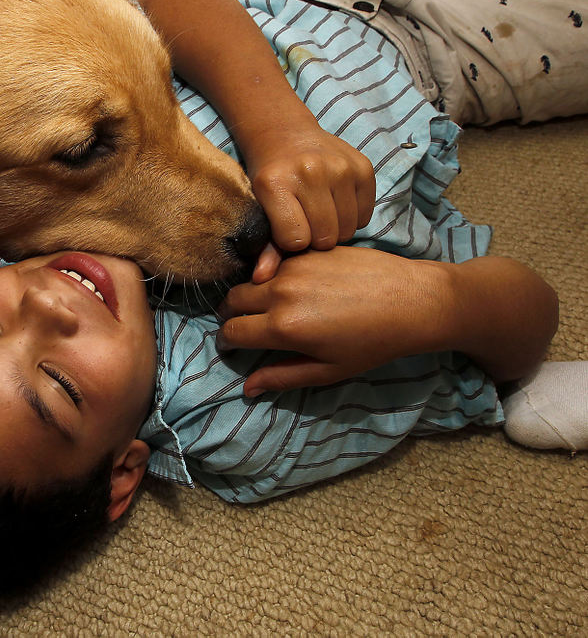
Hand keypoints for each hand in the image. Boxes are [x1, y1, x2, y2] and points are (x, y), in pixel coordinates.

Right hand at [218, 246, 453, 393]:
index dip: (227, 342)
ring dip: (251, 294)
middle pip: (232, 300)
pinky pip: (276, 262)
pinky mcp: (308, 251)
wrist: (412, 301)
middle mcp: (281, 292)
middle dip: (231, 315)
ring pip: (251, 279)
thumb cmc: (373, 343)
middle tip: (245, 325)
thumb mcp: (328, 370)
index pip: (231, 332)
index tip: (234, 346)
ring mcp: (294, 266)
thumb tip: (247, 388)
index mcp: (283, 327)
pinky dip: (273, 275)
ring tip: (269, 307)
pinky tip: (293, 287)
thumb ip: (282, 377)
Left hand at [247, 128, 374, 252]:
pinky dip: (352, 217)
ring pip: (347, 229)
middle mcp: (310, 171)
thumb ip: (265, 247)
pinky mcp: (363, 166)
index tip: (287, 232)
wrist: (286, 135)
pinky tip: (336, 204)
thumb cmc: (270, 179)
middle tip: (306, 226)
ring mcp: (340, 167)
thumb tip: (261, 280)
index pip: (296, 240)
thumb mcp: (261, 209)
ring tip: (320, 216)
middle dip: (316, 239)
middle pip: (324, 237)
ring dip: (335, 230)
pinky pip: (364, 215)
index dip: (292, 243)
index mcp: (276, 183)